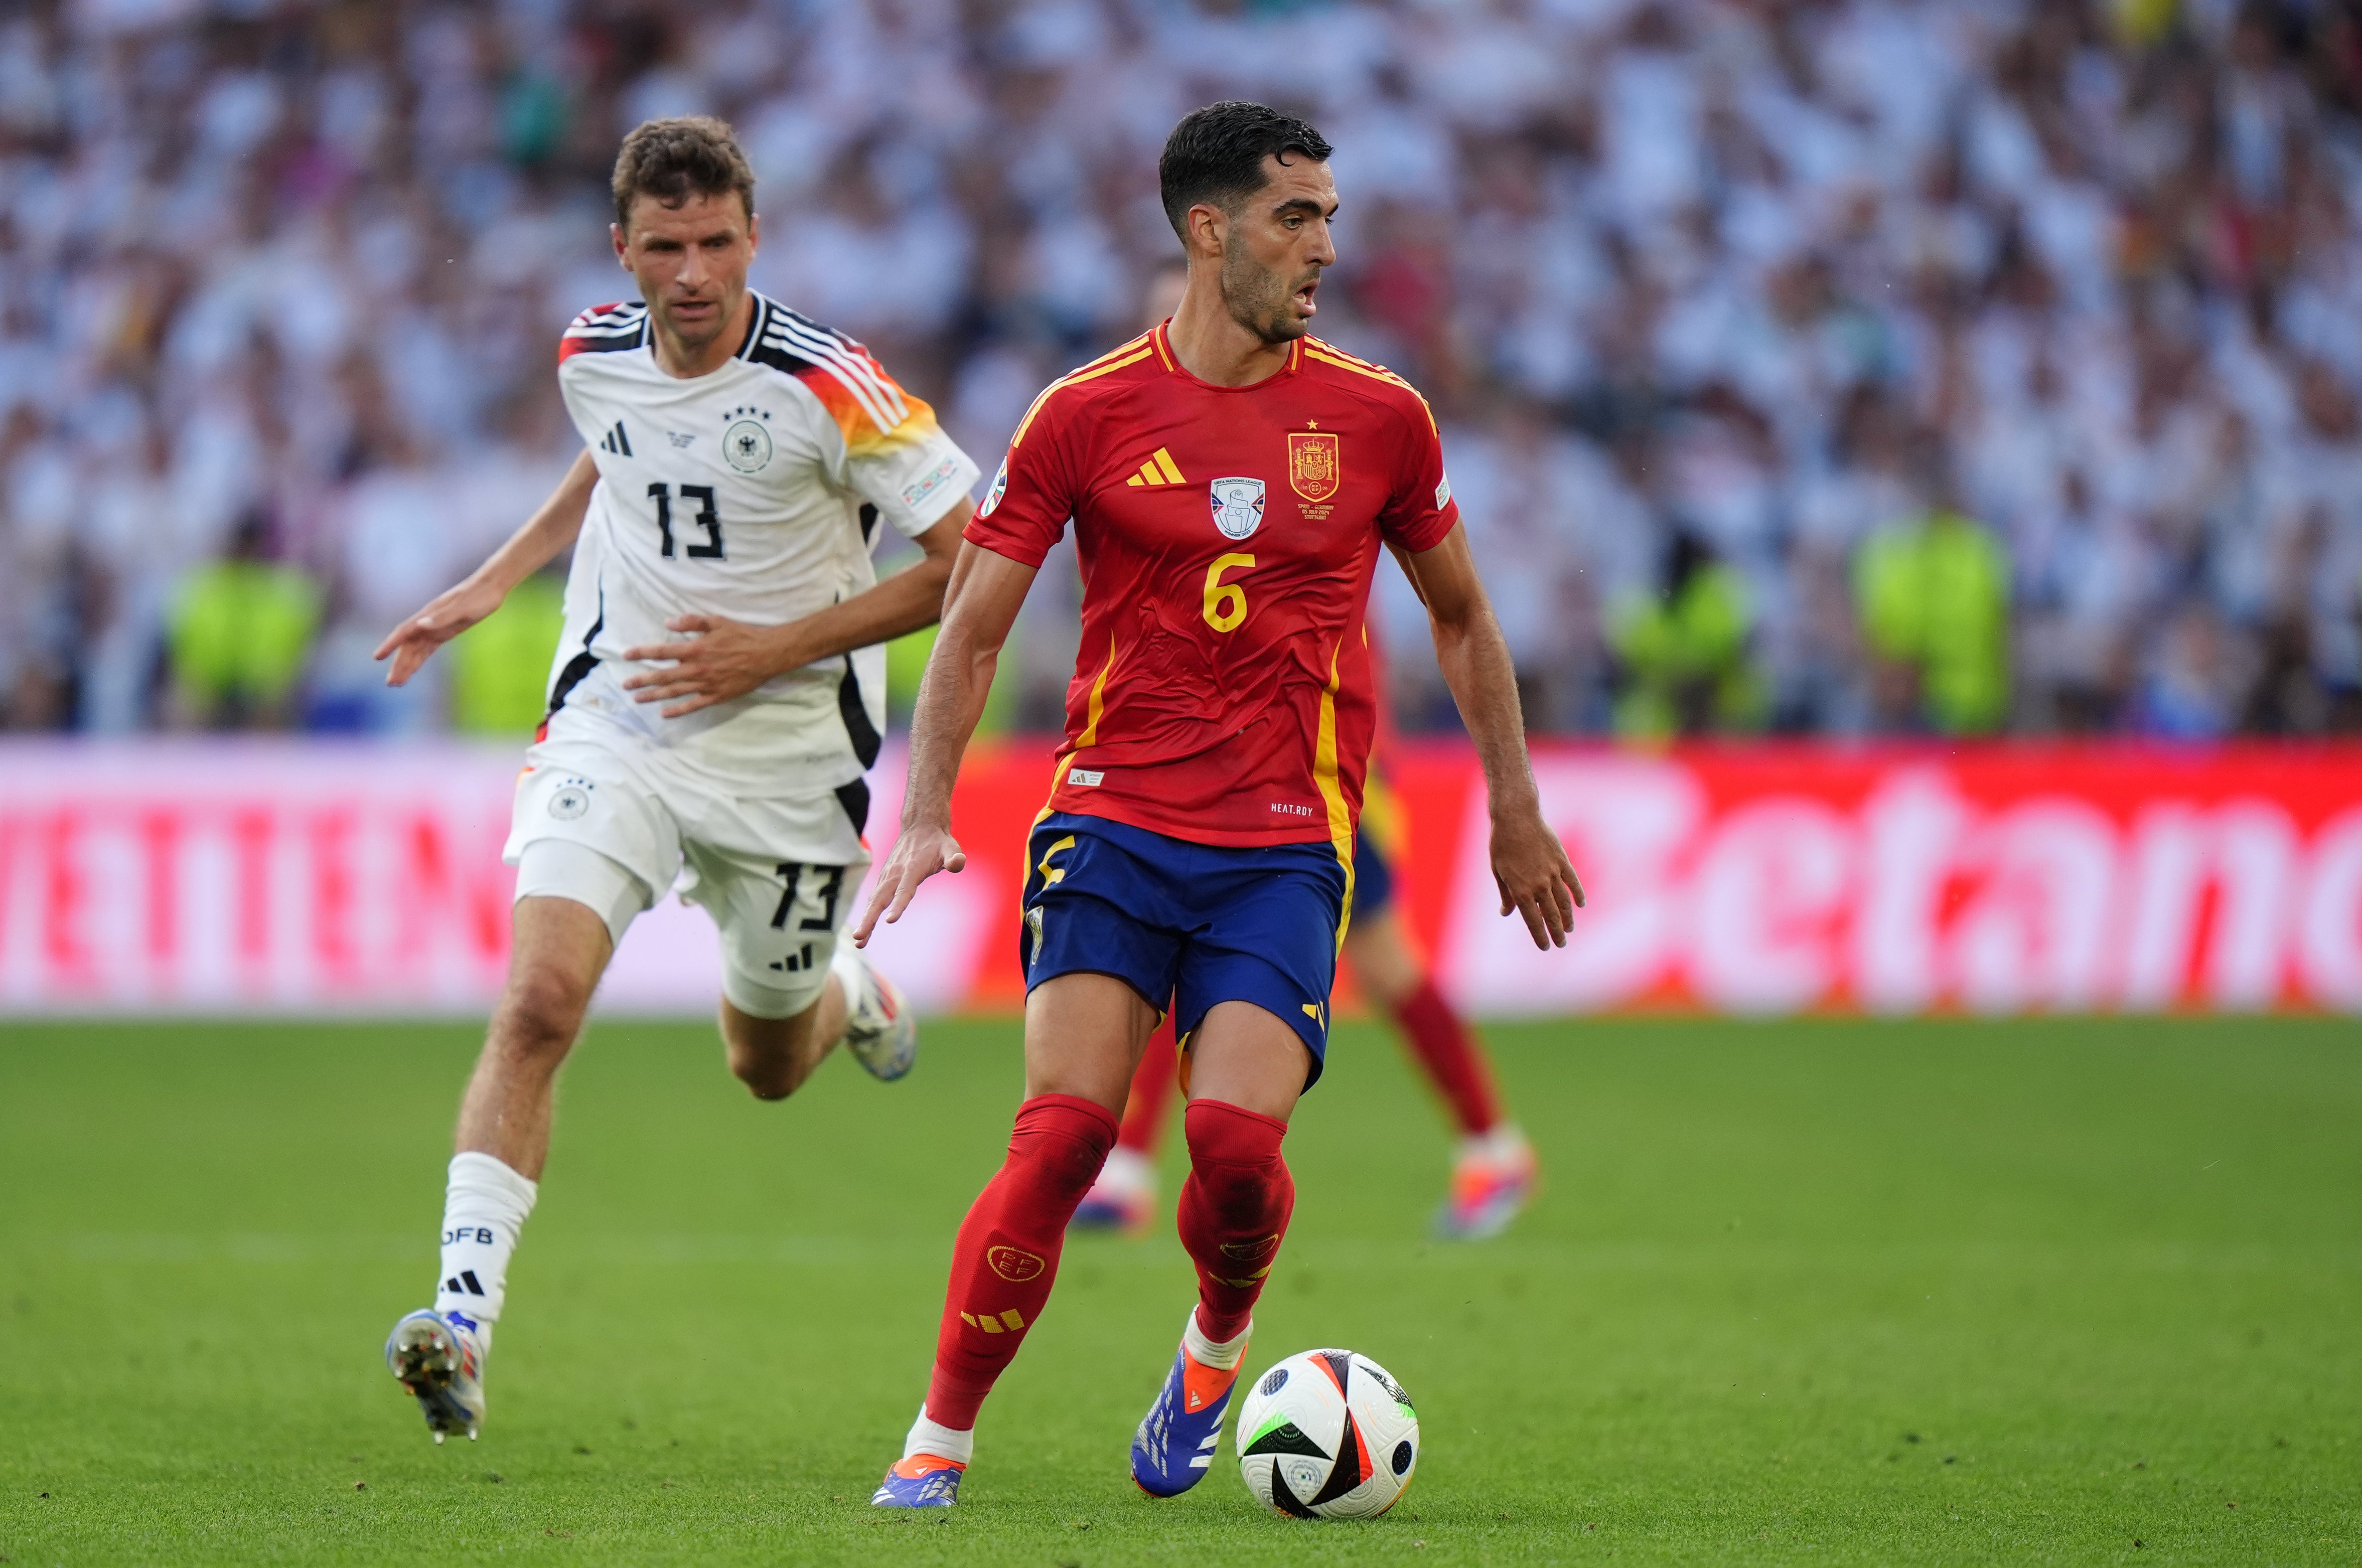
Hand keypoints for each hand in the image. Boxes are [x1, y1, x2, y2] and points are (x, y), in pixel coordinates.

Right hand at [374, 578, 505, 685]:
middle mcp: (428, 621)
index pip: (404, 632)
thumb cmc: (478, 598)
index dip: (390, 644)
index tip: (377, 657)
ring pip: (416, 649)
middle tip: (391, 683)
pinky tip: (413, 670)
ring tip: (397, 683)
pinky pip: (427, 648)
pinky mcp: (445, 632)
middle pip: (408, 646)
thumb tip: (421, 624)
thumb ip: (442, 618)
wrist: (490, 588)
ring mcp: (435, 627)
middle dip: (399, 664)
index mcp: (428, 615)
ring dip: (407, 665)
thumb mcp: (462, 609)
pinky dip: (419, 659)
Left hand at [621, 615, 794, 717]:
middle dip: (642, 680)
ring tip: (637, 699)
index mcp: (695, 649)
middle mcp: (697, 669)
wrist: (766, 655)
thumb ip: (691, 622)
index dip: (642, 653)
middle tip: (625, 685)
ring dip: (653, 695)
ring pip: (674, 692)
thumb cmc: (742, 636)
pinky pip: (693, 705)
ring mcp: (706, 685)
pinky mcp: (716, 696)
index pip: (662, 652)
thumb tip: (668, 622)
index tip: (626, 655)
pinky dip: (677, 710)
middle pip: (663, 676)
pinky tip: (664, 713)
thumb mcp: (717, 621)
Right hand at [852, 822, 965, 946]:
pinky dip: (867, 914)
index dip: (898, 905)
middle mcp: (895, 874)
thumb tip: (958, 863)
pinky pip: (874, 899)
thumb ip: (954, 857)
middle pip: (880, 899)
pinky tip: (864, 932)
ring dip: (865, 921)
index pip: (904, 890)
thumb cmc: (937, 842)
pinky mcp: (884, 880)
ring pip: (873, 901)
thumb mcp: (950, 847)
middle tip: (859, 937)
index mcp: (911, 868)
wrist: (920, 826)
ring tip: (858, 941)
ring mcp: (887, 877)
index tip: (890, 920)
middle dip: (869, 919)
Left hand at [1491, 805, 1583, 950]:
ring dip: (1568, 918)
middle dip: (1557, 932)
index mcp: (1520, 890)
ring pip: (1564, 901)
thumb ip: (1506, 895)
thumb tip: (1506, 913)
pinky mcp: (1561, 860)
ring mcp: (1552, 872)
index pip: (1533, 920)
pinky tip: (1581, 905)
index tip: (1546, 947)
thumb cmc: (1502, 845)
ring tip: (1570, 929)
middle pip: (1551, 915)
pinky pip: (1573, 882)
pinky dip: (1578, 894)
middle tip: (1561, 944)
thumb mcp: (1499, 871)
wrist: (1516, 817)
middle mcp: (1538, 885)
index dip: (1540, 936)